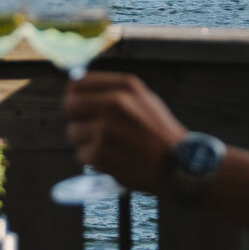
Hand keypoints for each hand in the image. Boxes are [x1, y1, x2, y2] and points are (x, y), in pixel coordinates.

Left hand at [63, 72, 189, 195]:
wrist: (179, 166)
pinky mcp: (101, 153)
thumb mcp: (145, 100)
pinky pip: (82, 154)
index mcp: (125, 87)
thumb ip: (113, 91)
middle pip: (70, 105)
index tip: (80, 104)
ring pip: (73, 133)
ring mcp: (106, 129)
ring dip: (87, 142)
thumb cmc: (160, 133)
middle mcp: (114, 103)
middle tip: (88, 128)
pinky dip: (95, 160)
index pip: (78, 83)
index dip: (75, 95)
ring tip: (111, 147)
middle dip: (76, 118)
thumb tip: (75, 87)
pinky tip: (114, 159)